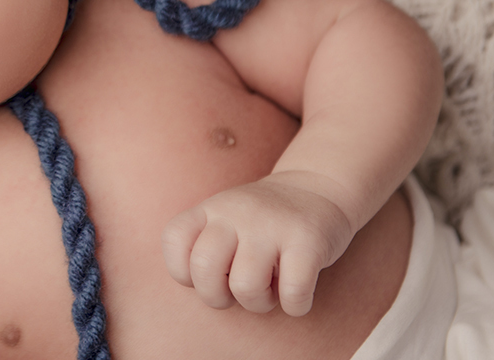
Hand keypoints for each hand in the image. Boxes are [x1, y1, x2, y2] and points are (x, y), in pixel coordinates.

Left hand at [161, 174, 354, 316]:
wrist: (319, 187)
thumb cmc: (265, 222)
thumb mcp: (225, 219)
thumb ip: (204, 246)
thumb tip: (197, 286)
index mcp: (211, 209)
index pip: (174, 239)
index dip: (184, 271)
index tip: (211, 273)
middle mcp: (236, 212)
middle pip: (203, 269)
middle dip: (218, 297)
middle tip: (239, 289)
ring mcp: (271, 225)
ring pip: (245, 287)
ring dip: (259, 303)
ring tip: (272, 287)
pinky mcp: (308, 241)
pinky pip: (292, 294)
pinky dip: (295, 306)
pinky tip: (297, 291)